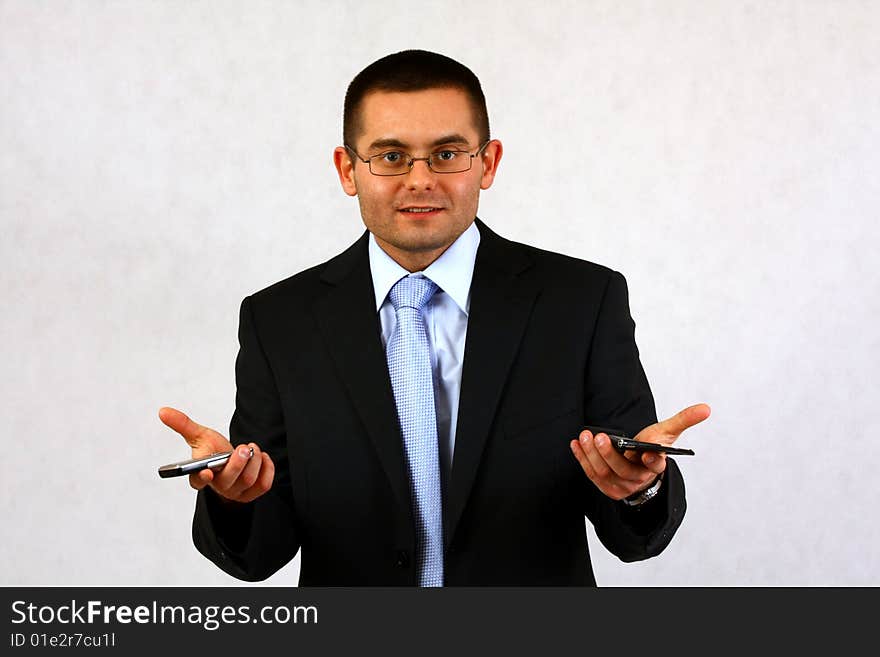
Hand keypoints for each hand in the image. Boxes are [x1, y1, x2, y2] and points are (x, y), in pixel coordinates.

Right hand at [158, 406, 274, 503]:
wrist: (231, 461)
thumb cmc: (213, 450)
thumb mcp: (199, 436)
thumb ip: (183, 424)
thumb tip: (163, 411)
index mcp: (200, 475)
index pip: (197, 482)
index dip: (202, 477)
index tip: (206, 470)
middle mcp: (218, 487)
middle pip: (229, 480)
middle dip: (238, 461)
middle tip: (243, 448)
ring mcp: (235, 492)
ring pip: (249, 480)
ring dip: (254, 460)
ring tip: (252, 449)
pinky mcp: (252, 493)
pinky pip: (264, 484)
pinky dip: (267, 467)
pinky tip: (262, 457)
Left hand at [570, 403, 710, 500]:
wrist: (639, 467)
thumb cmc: (652, 446)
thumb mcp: (667, 433)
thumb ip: (684, 420)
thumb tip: (706, 408)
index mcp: (656, 466)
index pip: (656, 465)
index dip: (653, 460)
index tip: (648, 452)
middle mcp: (639, 479)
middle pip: (623, 470)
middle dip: (609, 454)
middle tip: (599, 436)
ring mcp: (622, 486)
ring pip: (605, 474)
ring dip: (592, 455)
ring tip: (585, 436)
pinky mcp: (607, 487)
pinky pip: (592, 475)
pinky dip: (582, 460)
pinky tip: (576, 444)